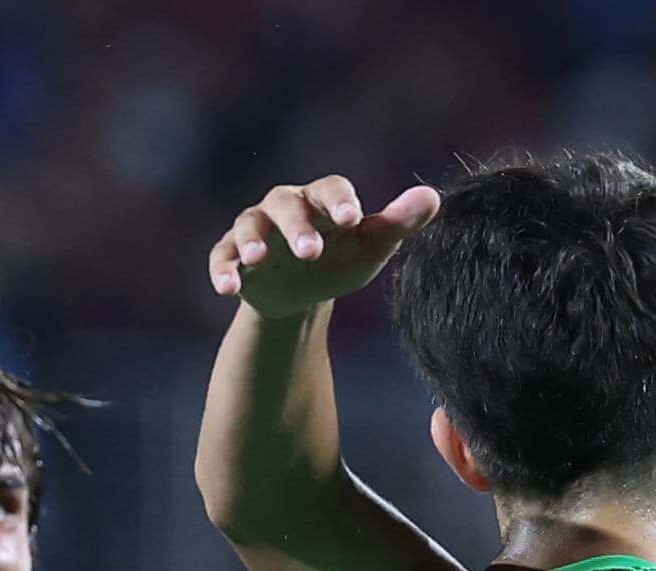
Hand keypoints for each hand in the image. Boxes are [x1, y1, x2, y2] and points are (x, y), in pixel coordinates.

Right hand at [207, 177, 441, 313]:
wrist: (303, 294)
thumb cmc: (340, 260)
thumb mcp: (371, 246)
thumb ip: (399, 223)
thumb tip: (433, 196)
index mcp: (321, 199)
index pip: (330, 189)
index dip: (339, 201)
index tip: (351, 219)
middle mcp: (285, 206)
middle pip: (286, 206)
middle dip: (296, 227)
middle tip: (311, 252)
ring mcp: (255, 229)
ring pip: (249, 225)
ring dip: (252, 240)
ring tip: (259, 258)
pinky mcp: (233, 256)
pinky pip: (222, 257)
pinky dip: (223, 270)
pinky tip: (227, 289)